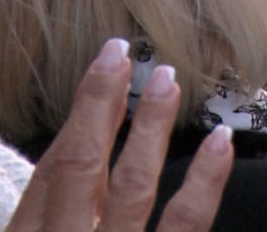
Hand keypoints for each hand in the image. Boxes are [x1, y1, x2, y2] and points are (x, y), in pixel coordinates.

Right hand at [8, 39, 233, 230]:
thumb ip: (45, 217)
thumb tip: (62, 173)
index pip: (50, 173)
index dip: (78, 119)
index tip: (101, 72)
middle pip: (81, 165)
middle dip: (99, 103)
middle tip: (120, 51)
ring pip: (133, 185)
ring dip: (151, 126)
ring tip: (166, 79)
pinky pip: (185, 223)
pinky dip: (206, 180)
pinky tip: (221, 141)